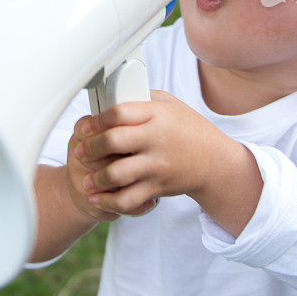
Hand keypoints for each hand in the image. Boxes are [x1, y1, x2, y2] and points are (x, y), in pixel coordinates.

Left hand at [75, 91, 262, 235]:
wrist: (215, 163)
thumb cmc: (189, 130)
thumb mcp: (170, 105)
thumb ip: (142, 98)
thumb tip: (112, 93)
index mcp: (157, 115)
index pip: (119, 113)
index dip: (96, 120)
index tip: (84, 126)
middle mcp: (156, 139)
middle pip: (113, 141)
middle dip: (89, 148)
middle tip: (80, 151)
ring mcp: (157, 165)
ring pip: (117, 174)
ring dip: (95, 178)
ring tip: (86, 179)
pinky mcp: (158, 187)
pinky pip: (128, 199)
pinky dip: (109, 202)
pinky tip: (97, 198)